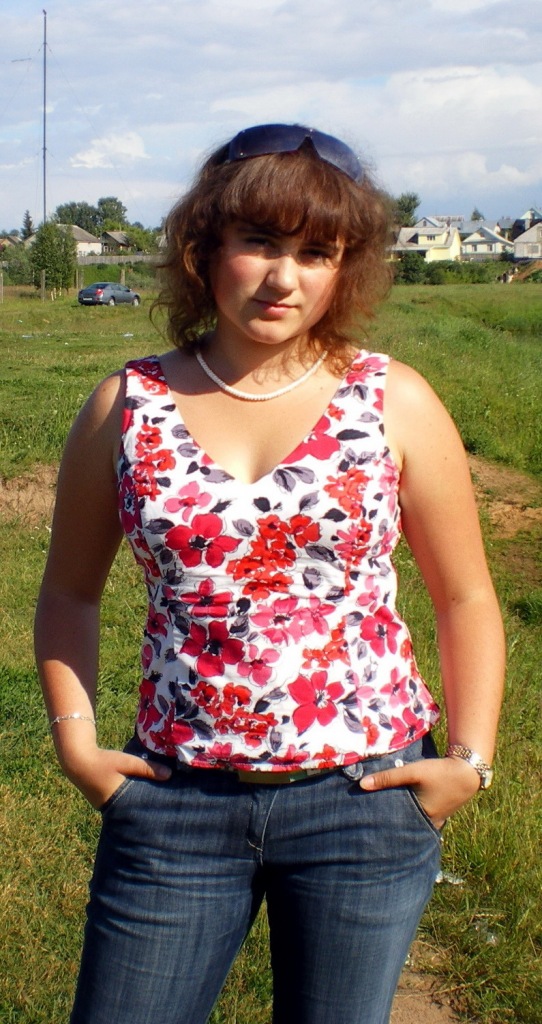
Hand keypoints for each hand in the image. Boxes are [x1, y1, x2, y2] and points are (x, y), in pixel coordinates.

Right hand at [59, 742, 171, 809]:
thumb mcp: (126, 762)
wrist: (77, 759)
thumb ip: (147, 768)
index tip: (166, 810)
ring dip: (137, 801)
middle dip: (146, 808)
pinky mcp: (102, 799)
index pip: (139, 812)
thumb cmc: (103, 761)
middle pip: (133, 811)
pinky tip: (138, 792)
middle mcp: (110, 808)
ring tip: (156, 799)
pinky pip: (119, 801)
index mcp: (116, 803)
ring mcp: (104, 806)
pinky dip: (128, 797)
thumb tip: (169, 775)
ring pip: (126, 806)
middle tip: (165, 807)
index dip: (151, 811)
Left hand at [359, 755, 481, 828]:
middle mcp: (429, 824)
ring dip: (402, 820)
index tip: (368, 829)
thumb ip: (388, 777)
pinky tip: (403, 811)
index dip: (383, 828)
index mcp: (421, 819)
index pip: (397, 828)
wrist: (468, 770)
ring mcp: (436, 820)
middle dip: (391, 826)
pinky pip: (422, 818)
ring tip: (383, 819)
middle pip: (405, 828)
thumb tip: (361, 784)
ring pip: (414, 823)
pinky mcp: (440, 812)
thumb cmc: (439, 772)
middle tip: (371, 826)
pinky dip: (412, 815)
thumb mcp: (412, 772)